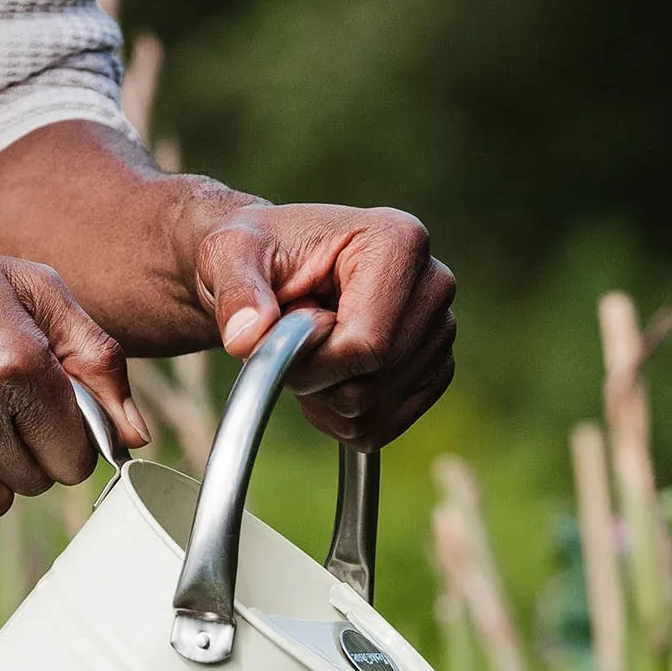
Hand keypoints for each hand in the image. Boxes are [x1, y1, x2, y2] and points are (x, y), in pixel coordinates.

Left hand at [191, 203, 455, 446]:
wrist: (275, 268)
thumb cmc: (257, 254)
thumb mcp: (231, 256)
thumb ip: (236, 292)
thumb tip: (246, 336)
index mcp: (398, 243)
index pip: (366, 345)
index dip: (313, 362)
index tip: (280, 340)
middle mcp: (433, 285)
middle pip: (373, 383)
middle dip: (317, 381)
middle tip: (291, 344)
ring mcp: (441, 331)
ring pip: (374, 412)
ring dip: (325, 400)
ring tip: (310, 353)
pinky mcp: (435, 370)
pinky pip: (382, 427)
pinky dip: (343, 419)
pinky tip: (328, 377)